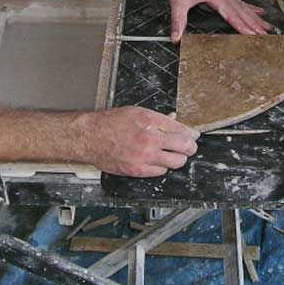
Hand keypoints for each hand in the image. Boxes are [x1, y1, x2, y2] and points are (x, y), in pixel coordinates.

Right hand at [77, 108, 199, 177]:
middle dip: (190, 147)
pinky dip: (162, 167)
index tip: (193, 136)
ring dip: (178, 158)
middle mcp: (150, 138)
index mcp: (150, 120)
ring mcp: (145, 155)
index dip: (191, 134)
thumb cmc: (110, 123)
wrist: (90, 137)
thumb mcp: (136, 112)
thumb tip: (173, 120)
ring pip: (176, 162)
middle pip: (185, 146)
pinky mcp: (138, 170)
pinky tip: (157, 161)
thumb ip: (157, 118)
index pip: (182, 129)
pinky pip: (161, 171)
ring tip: (174, 155)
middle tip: (189, 147)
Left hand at [165, 0, 273, 42]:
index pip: (232, 14)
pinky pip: (240, 2)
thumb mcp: (178, 3)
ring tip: (268, 26)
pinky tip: (259, 12)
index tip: (253, 35)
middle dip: (255, 24)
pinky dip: (250, 9)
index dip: (243, 26)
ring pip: (244, 7)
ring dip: (256, 18)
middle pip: (242, 12)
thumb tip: (176, 37)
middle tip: (266, 35)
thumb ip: (178, 21)